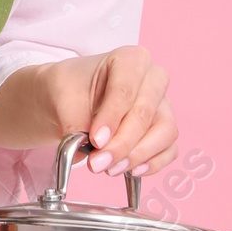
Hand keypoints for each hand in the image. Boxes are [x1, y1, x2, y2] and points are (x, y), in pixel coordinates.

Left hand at [0, 48, 176, 179]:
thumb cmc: (70, 89)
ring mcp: (163, 105)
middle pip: (146, 113)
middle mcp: (153, 79)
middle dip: (122, 143)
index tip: (95, 140)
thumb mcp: (62, 96)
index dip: (112, 118)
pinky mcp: (165, 130)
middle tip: (97, 162)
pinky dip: (152, 163)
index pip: (126, 90)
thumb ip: (72, 121)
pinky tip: (130, 171)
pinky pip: (169, 149)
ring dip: (137, 155)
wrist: (70, 100)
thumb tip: (83, 152)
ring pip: (164, 132)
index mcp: (130, 59)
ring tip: (110, 168)